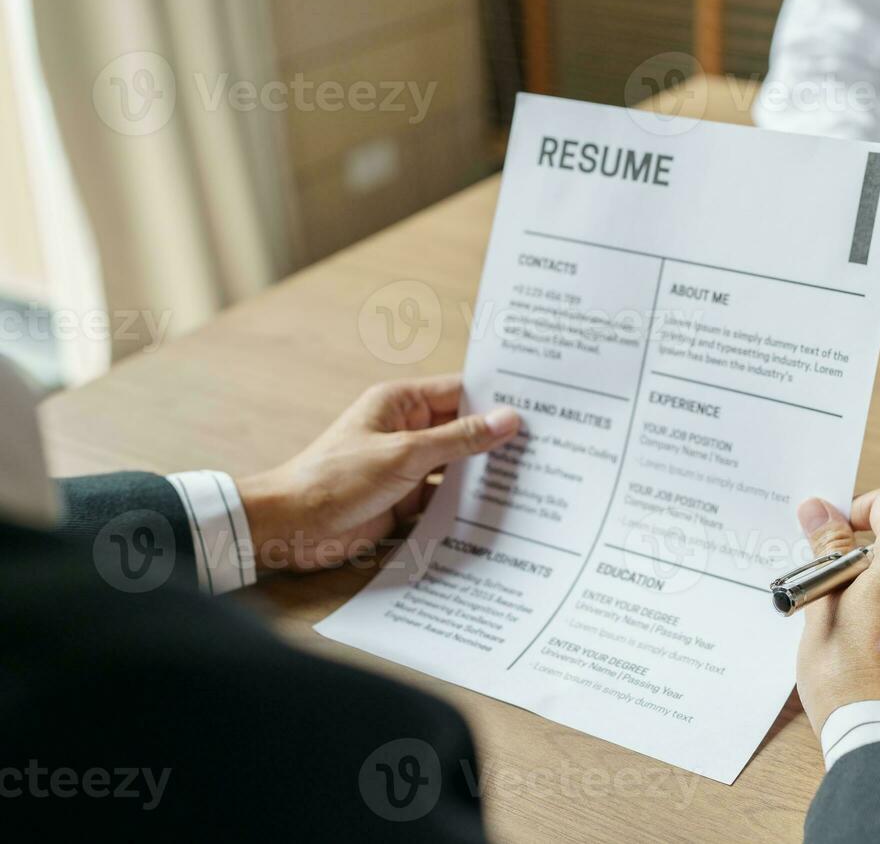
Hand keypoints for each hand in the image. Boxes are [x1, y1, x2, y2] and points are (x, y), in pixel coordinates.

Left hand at [237, 376, 519, 572]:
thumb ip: (458, 438)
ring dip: (486, 473)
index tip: (540, 405)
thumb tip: (507, 418)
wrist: (289, 528)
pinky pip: (446, 497)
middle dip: (498, 438)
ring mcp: (407, 467)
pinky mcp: (406, 500)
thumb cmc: (336, 478)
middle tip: (549, 445)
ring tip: (536, 477)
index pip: (460, 392)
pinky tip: (502, 509)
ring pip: (458, 465)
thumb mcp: (405, 454)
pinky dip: (468, 502)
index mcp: (401, 403)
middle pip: (463, 430)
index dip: (497, 398)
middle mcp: (407, 430)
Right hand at [793, 488, 879, 736]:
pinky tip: (868, 648)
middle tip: (826, 590)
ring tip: (844, 626)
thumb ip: (828, 548)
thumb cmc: (849, 676)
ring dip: (878, 589)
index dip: (856, 511)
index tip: (832, 536)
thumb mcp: (824, 602)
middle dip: (861, 558)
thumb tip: (818, 509)